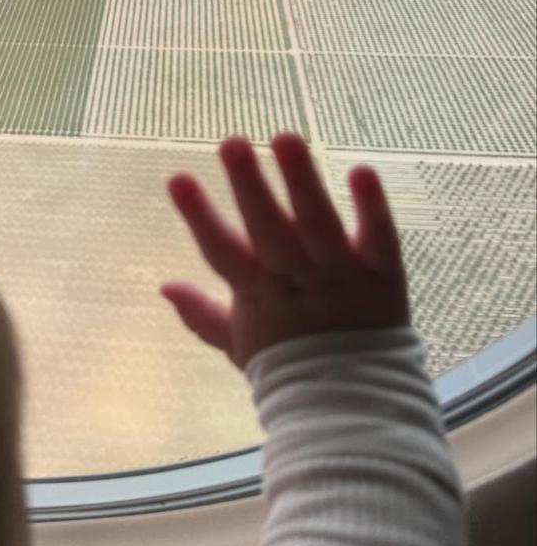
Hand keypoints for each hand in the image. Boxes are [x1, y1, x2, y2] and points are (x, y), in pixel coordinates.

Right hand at [162, 133, 410, 368]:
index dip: (199, 217)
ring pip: (319, 225)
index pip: (222, 252)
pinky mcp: (384, 276)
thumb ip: (201, 314)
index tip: (177, 178)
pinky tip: (362, 171)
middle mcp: (296, 280)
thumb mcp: (239, 344)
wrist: (356, 408)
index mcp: (258, 294)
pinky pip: (380, 239)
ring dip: (302, 182)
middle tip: (231, 142)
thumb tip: (162, 286)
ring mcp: (341, 277)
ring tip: (286, 137)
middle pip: (270, 231)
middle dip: (250, 186)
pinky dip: (371, 208)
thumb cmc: (290, 367)